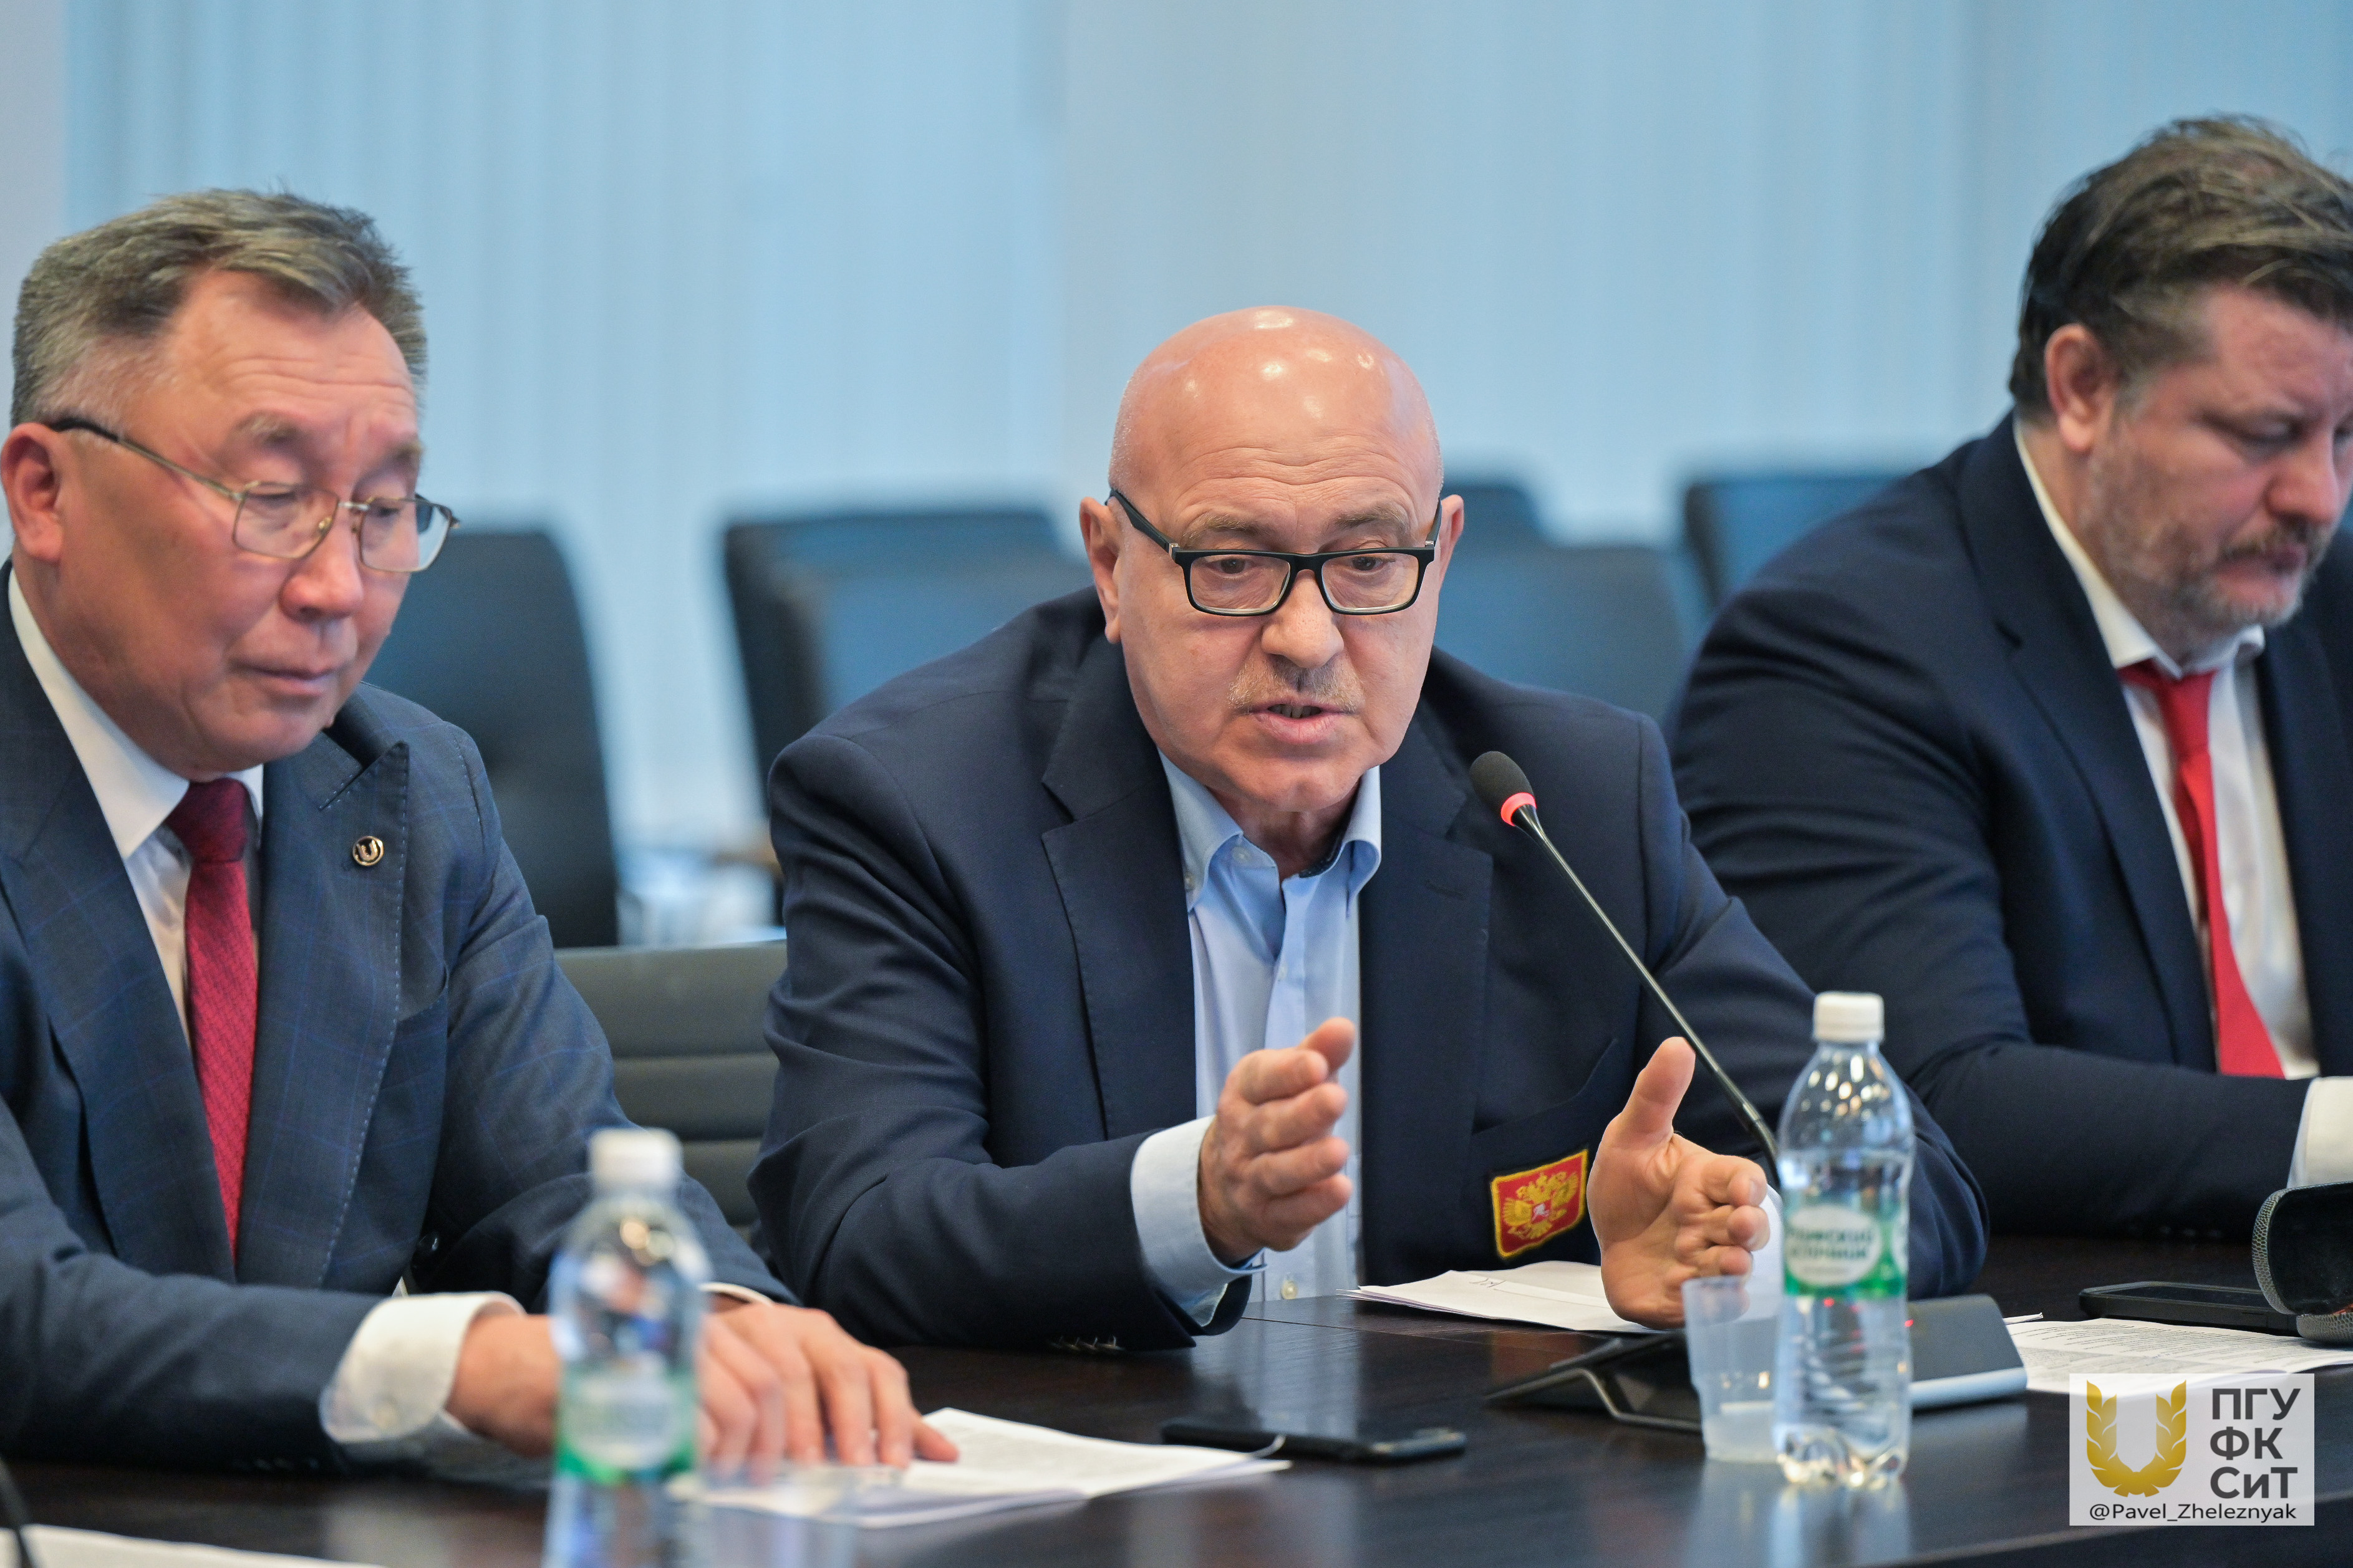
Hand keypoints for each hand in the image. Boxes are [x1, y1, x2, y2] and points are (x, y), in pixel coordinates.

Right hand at [445, 1300, 958, 1473]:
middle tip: (836, 1483)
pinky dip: (717, 1444)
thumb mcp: (758, 1407)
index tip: (903, 1466)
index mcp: (792, 1332)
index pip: (864, 1363)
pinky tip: (708, 1464)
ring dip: (766, 1447)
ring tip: (753, 1477)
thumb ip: (830, 1423)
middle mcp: (757, 1322)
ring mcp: (708, 1334)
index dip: (892, 1416)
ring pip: (763, 1392)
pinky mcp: (664, 1354)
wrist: (558, 1372)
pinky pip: (710, 1405)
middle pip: (817, 1373)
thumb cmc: (672, 1395)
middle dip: (836, 1438)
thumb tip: (922, 1452)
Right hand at [698, 1299, 958, 1478]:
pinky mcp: (714, 1339)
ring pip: (785, 1374)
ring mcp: (756, 1328)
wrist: (716, 1336)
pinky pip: (732, 1376)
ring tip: (799, 1466)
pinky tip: (747, 1450)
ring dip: (795, 1427)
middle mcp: (800, 1327)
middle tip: (853, 1466)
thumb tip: (946, 1452)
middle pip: (839, 1368)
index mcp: (834, 1339)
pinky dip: (744, 1419)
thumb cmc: (784, 1371)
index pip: (878, 1369)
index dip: (892, 1417)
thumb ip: (888, 1419)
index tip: (893, 1463)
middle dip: (850, 1422)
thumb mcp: (836, 1391)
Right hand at [1197, 1017, 1354, 1262]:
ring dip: (1307, 1163)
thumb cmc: (1271, 1119)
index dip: (1289, 1072)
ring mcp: (1249, 1181)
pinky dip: (1313, 1205)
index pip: (1260, 1080)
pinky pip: (1288, 1213)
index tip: (1318, 1064)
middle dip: (1303, 1113)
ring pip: (1275, 1172)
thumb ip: (1318, 1054)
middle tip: (1336, 1099)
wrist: (1223, 1186)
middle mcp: (1241, 1137)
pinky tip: (1338, 1191)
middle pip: (1269, 1125)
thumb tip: (1344, 1027)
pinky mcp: (1267, 1219)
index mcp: (1244, 1094)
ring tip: (1340, 1151)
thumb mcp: (1289, 1083)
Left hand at [1589, 1038, 1770, 1327]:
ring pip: (1731, 1268)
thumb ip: (1656, 1095)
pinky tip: (1700, 1298)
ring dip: (1732, 1268)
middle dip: (1749, 1229)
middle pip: (1749, 1228)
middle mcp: (1715, 1225)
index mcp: (1709, 1183)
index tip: (1741, 1188)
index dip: (1745, 1185)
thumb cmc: (1628, 1184)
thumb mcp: (1633, 1135)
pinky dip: (1707, 1304)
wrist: (1602, 1235)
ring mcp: (1703, 1263)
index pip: (1741, 1180)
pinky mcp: (1683, 1298)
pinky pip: (1706, 1306)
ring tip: (1727, 1265)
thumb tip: (1676, 1045)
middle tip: (1741, 1228)